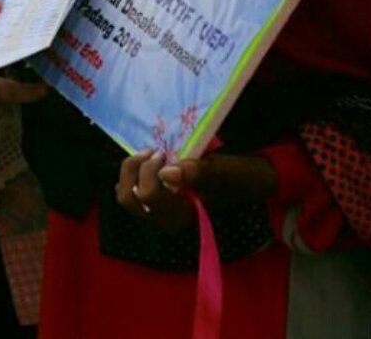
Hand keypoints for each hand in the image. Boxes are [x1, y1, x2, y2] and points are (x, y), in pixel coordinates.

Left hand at [116, 148, 278, 232]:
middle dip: (134, 169)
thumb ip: (197, 173)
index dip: (148, 170)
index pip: (147, 196)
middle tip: (152, 151)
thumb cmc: (235, 177)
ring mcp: (158, 213)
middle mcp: (166, 220)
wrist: (246, 181)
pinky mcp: (154, 202)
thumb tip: (167, 173)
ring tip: (149, 154)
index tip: (163, 153)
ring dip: (131, 170)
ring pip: (124, 194)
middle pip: (127, 198)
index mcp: (181, 218)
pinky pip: (129, 189)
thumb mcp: (221, 171)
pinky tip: (148, 162)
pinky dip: (133, 173)